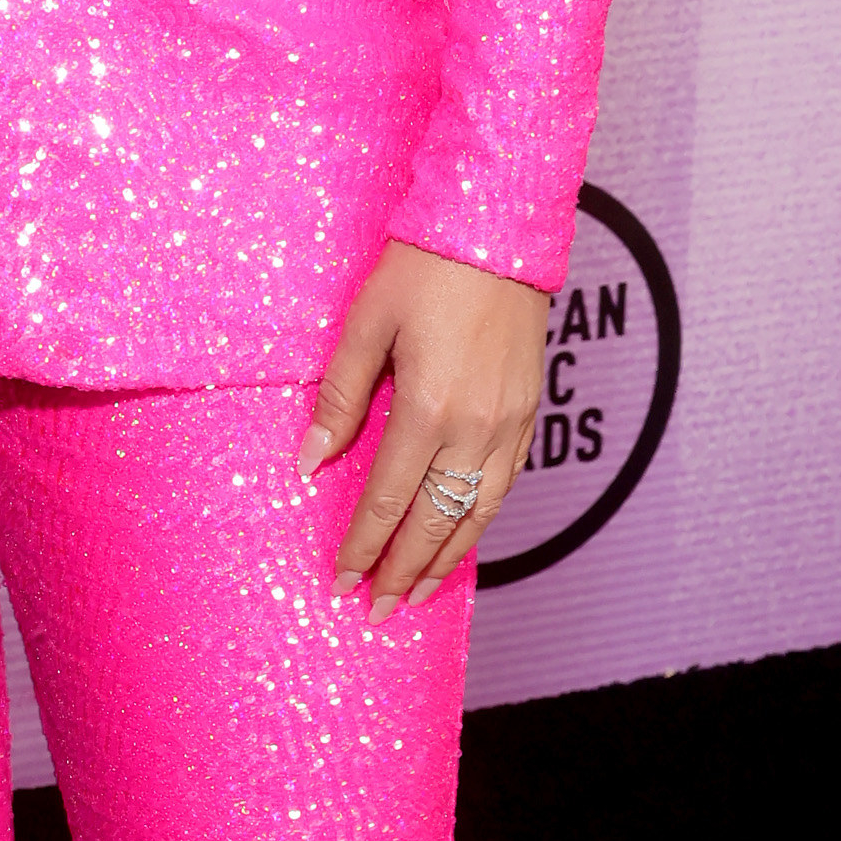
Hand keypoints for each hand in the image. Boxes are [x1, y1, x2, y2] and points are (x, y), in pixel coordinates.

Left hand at [298, 241, 542, 616]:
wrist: (496, 230)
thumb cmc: (422, 268)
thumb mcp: (366, 322)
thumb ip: (341, 396)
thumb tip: (312, 460)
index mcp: (430, 407)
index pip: (391, 499)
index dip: (364, 544)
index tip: (342, 579)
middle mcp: (477, 427)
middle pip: (438, 521)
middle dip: (404, 570)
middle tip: (377, 609)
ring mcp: (510, 423)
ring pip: (478, 513)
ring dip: (447, 559)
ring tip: (417, 592)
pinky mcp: (528, 412)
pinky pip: (504, 486)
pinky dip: (480, 521)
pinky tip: (461, 535)